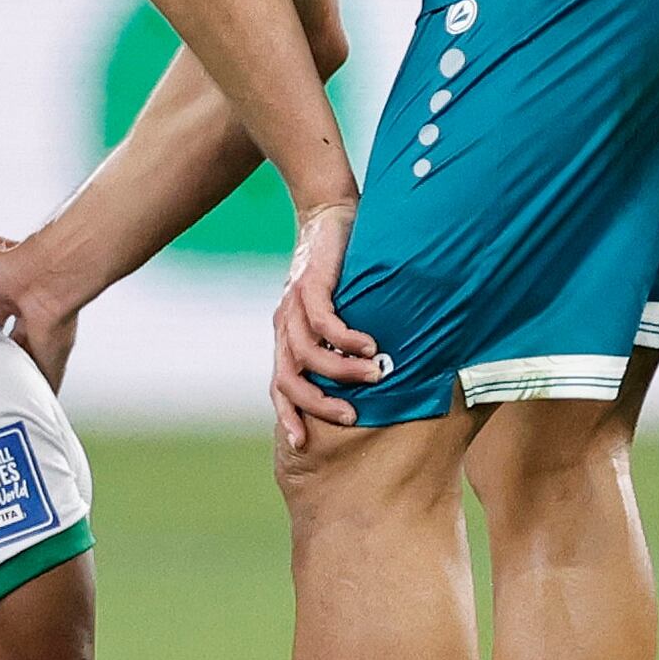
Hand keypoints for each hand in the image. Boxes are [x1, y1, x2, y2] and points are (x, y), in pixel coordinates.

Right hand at [0, 232, 84, 391]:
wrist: (41, 280)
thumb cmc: (14, 264)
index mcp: (14, 292)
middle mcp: (32, 315)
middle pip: (13, 342)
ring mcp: (42, 339)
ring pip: (26, 364)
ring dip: (11, 374)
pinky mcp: (50, 360)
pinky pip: (42, 383)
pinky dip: (33, 393)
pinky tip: (19, 401)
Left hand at [270, 200, 380, 448]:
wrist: (328, 214)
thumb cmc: (342, 269)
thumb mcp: (339, 311)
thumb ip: (345, 343)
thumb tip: (378, 378)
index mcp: (288, 337)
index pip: (280, 386)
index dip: (289, 415)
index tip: (303, 444)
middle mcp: (285, 325)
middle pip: (289, 378)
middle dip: (318, 404)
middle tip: (353, 416)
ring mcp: (293, 304)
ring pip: (307, 352)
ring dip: (341, 370)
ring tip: (375, 375)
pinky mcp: (310, 283)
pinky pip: (321, 319)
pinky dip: (344, 338)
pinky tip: (369, 345)